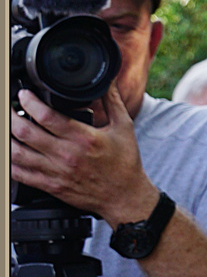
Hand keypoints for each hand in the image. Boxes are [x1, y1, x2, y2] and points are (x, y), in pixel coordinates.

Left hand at [10, 84, 160, 224]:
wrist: (124, 196)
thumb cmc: (124, 163)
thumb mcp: (124, 127)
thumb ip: (112, 101)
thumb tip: (107, 80)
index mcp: (84, 138)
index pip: (48, 117)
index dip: (30, 102)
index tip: (24, 94)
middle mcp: (67, 155)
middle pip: (26, 132)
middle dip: (11, 117)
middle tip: (10, 108)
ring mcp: (56, 172)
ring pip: (17, 154)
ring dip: (7, 138)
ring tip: (7, 128)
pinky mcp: (50, 186)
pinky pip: (20, 174)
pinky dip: (9, 163)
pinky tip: (10, 151)